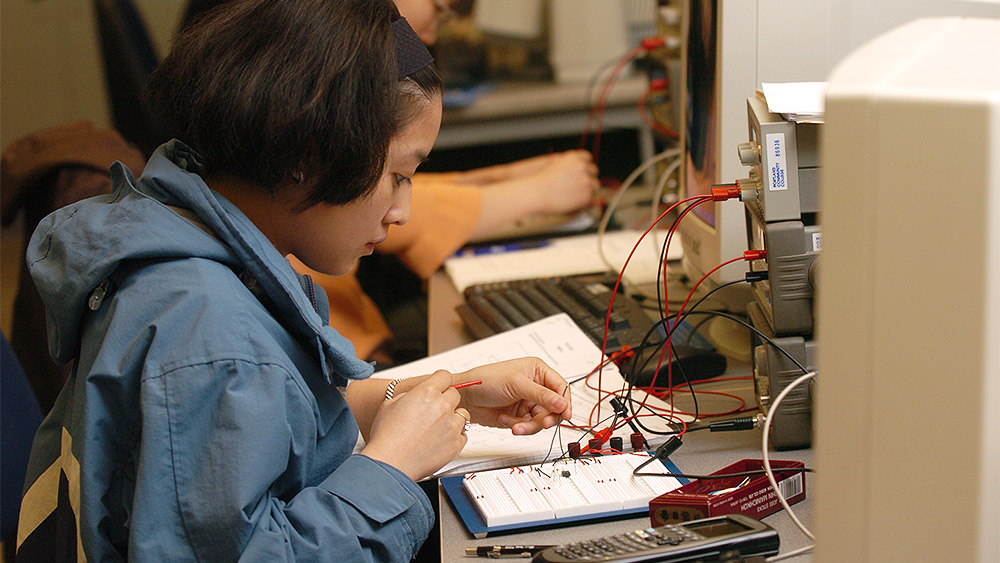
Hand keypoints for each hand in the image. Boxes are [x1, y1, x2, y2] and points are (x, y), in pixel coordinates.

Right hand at [361, 371, 469, 480]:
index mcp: (426, 393)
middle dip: (445, 400)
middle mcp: (442, 407)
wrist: (390, 463)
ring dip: (453, 418)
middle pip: (455, 394)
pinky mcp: (455, 444)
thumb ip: (408, 396)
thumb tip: (415, 395)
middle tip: (434, 410)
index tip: (439, 386)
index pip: (444, 376)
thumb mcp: (389, 404)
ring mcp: (451, 426)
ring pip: (463, 414)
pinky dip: (454, 436)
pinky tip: (440, 440)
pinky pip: (463, 435)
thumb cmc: (386, 437)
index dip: (440, 381)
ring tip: (437, 427)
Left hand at [456, 357, 572, 434]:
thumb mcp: (516, 384)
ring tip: (515, 424)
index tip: (565, 414)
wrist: (465, 397)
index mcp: (537, 371)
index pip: (560, 387)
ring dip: (528, 425)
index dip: (564, 401)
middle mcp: (534, 386)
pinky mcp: (519, 416)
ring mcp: (527, 402)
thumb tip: (562, 403)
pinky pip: (528, 426)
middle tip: (541, 423)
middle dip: (545, 417)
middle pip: (553, 407)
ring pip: (541, 420)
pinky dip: (518, 426)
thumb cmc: (485, 380)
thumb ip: (541, 394)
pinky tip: (505, 419)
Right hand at [525, 151, 598, 214]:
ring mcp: (586, 180)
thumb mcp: (554, 165)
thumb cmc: (541, 181)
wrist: (536, 193)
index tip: (582, 172)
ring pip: (595, 185)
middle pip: (593, 170)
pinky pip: (591, 197)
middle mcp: (582, 166)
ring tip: (574, 194)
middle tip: (579, 185)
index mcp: (574, 157)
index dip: (584, 166)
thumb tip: (580, 173)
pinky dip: (584, 199)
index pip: (587, 158)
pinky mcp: (587, 194)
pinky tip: (572, 201)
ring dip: (588, 189)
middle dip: (588, 177)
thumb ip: (569, 166)